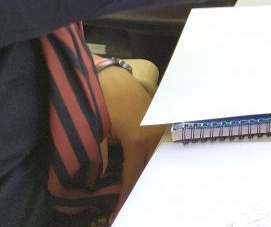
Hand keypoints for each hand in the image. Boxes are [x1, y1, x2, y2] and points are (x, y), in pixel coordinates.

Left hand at [97, 65, 164, 214]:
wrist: (111, 75)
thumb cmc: (103, 101)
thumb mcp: (98, 133)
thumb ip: (103, 158)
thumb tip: (102, 178)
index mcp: (138, 140)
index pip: (134, 175)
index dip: (126, 193)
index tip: (120, 208)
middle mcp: (154, 134)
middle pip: (149, 165)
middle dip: (140, 181)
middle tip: (130, 196)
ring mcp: (158, 125)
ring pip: (154, 153)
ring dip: (146, 166)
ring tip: (137, 180)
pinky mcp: (158, 118)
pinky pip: (155, 141)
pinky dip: (149, 153)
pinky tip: (142, 159)